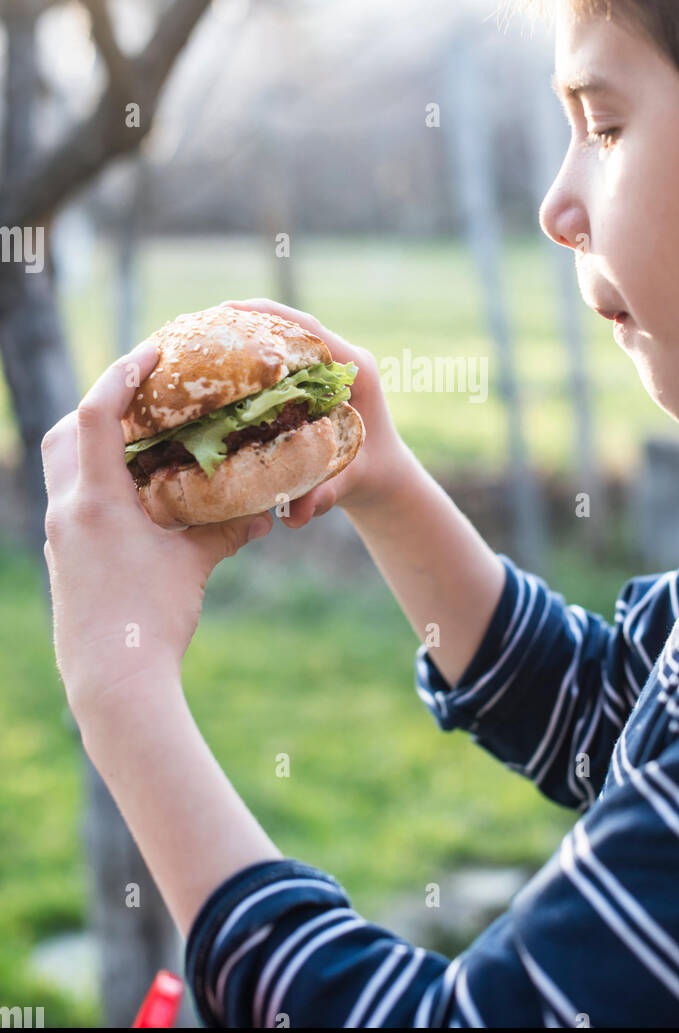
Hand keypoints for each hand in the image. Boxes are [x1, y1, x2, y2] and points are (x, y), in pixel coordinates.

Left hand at [42, 339, 272, 721]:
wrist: (113, 681)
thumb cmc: (154, 621)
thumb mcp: (195, 566)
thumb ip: (228, 529)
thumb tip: (266, 514)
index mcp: (95, 501)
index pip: (96, 415)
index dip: (122, 374)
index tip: (153, 351)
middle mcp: (67, 510)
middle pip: (65, 431)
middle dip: (99, 403)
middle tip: (142, 392)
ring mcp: (59, 535)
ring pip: (62, 466)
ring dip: (93, 442)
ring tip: (140, 437)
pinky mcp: (63, 558)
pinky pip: (71, 498)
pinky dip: (96, 479)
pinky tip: (134, 492)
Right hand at [220, 298, 415, 529]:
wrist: (385, 478)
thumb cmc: (371, 477)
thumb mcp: (348, 484)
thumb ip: (323, 494)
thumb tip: (294, 515)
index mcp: (356, 371)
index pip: (310, 330)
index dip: (268, 316)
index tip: (226, 311)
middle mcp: (342, 362)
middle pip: (290, 326)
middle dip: (245, 320)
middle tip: (198, 323)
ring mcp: (327, 368)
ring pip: (282, 337)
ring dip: (243, 334)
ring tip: (197, 335)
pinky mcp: (313, 379)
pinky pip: (278, 357)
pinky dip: (249, 357)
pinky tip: (214, 364)